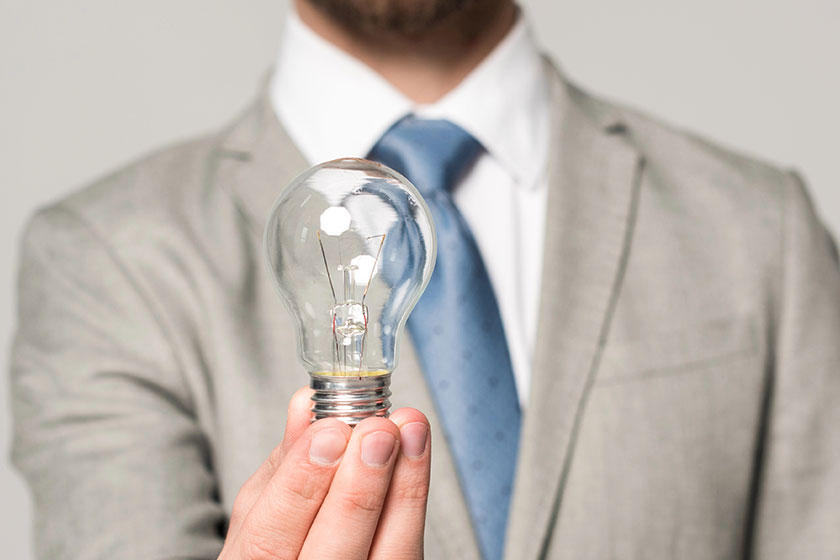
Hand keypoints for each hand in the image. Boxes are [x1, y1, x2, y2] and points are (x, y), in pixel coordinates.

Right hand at [218, 387, 431, 559]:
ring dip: (402, 487)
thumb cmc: (275, 538)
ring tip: (407, 431)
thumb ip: (283, 460)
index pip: (270, 537)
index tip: (330, 431)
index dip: (301, 483)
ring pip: (386, 555)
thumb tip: (306, 405)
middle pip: (333, 553)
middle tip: (376, 431)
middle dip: (359, 486)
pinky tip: (415, 456)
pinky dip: (414, 499)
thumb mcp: (261, 504)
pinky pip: (407, 552)